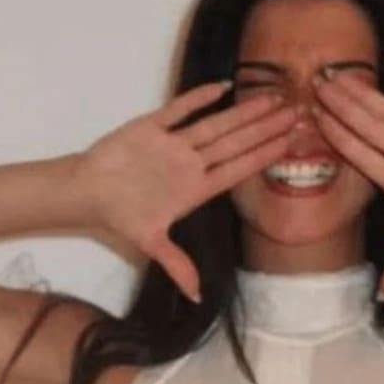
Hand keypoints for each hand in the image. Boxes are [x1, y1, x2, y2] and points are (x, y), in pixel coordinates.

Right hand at [73, 81, 298, 301]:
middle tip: (296, 112)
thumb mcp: (150, 243)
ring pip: (215, 124)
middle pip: (235, 143)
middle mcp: (190, 164)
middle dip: (265, 128)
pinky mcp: (152, 127)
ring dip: (243, 112)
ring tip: (273, 98)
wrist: (87, 192)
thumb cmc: (119, 215)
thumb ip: (176, 265)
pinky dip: (197, 98)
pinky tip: (222, 86)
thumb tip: (196, 297)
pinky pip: (179, 110)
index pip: (236, 170)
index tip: (288, 143)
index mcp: (194, 189)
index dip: (263, 156)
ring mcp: (174, 144)